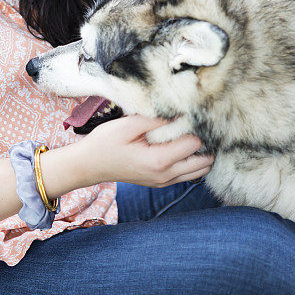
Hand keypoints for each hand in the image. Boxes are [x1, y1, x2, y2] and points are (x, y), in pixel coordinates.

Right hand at [74, 114, 213, 188]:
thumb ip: (156, 119)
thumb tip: (180, 113)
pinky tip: (180, 145)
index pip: (194, 144)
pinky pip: (187, 174)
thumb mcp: (128, 125)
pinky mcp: (160, 182)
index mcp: (159, 160)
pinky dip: (191, 161)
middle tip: (195, 125)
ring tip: (189, 134)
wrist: (89, 165)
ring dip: (200, 154)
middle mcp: (165, 175)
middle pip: (204, 162)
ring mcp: (163, 181)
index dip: (195, 127)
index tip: (189, 114)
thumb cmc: (105, 143)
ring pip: (199, 171)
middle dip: (204, 142)